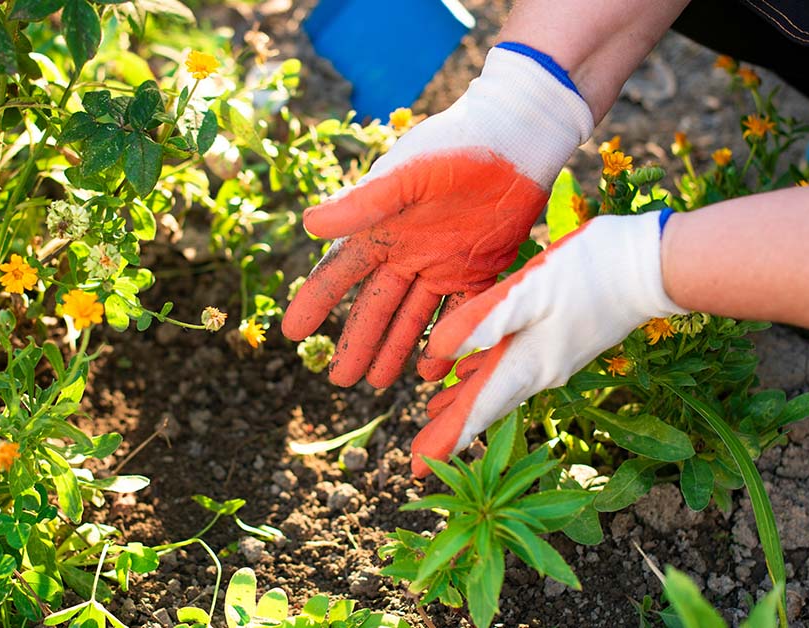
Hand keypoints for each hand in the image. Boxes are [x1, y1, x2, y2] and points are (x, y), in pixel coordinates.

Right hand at [282, 44, 593, 388]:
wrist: (516, 137)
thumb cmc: (455, 145)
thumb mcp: (405, 174)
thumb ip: (361, 204)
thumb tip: (308, 226)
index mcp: (380, 229)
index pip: (338, 273)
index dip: (314, 303)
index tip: (291, 334)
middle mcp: (406, 251)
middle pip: (375, 307)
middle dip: (357, 343)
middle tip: (341, 381)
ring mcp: (442, 264)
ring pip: (413, 318)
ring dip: (395, 349)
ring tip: (379, 384)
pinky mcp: (479, 269)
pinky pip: (460, 314)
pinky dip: (448, 342)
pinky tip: (436, 370)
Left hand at [411, 211, 684, 476]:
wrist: (652, 265)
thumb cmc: (590, 273)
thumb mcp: (530, 290)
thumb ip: (484, 321)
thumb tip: (438, 351)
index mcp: (527, 365)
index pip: (477, 412)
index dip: (444, 440)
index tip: (414, 469)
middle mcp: (538, 372)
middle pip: (485, 408)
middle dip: (449, 431)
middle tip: (416, 459)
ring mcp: (552, 359)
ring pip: (497, 388)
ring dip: (465, 403)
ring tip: (432, 413)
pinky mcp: (561, 341)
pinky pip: (513, 368)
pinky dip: (485, 374)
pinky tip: (470, 368)